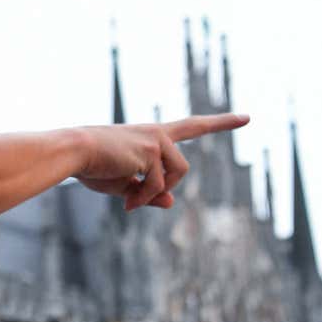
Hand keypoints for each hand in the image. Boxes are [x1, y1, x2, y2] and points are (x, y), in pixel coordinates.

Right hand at [72, 114, 248, 210]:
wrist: (74, 152)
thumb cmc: (92, 165)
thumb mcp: (123, 183)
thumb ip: (148, 192)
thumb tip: (171, 202)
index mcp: (152, 135)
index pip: (192, 127)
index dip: (221, 123)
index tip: (247, 117)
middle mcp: (159, 134)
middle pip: (182, 169)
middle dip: (163, 190)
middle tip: (133, 203)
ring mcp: (157, 141)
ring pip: (174, 177)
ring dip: (152, 195)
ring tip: (128, 202)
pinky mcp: (152, 151)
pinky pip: (158, 185)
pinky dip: (143, 199)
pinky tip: (127, 203)